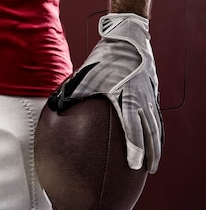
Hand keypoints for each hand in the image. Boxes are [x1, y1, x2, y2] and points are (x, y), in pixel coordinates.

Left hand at [48, 13, 163, 172]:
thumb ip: (69, 94)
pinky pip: (156, 117)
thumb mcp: (84, 77)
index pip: (132, 129)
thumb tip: (53, 108)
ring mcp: (149, 96)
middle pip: (149, 132)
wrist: (127, 38)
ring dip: (156, 146)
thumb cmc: (103, 59)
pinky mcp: (152, 93)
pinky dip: (157, 132)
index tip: (134, 165)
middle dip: (149, 153)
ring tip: (153, 163)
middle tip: (147, 171)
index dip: (135, 149)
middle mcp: (141, 98)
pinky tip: (155, 143)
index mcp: (125, 97)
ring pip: (155, 126)